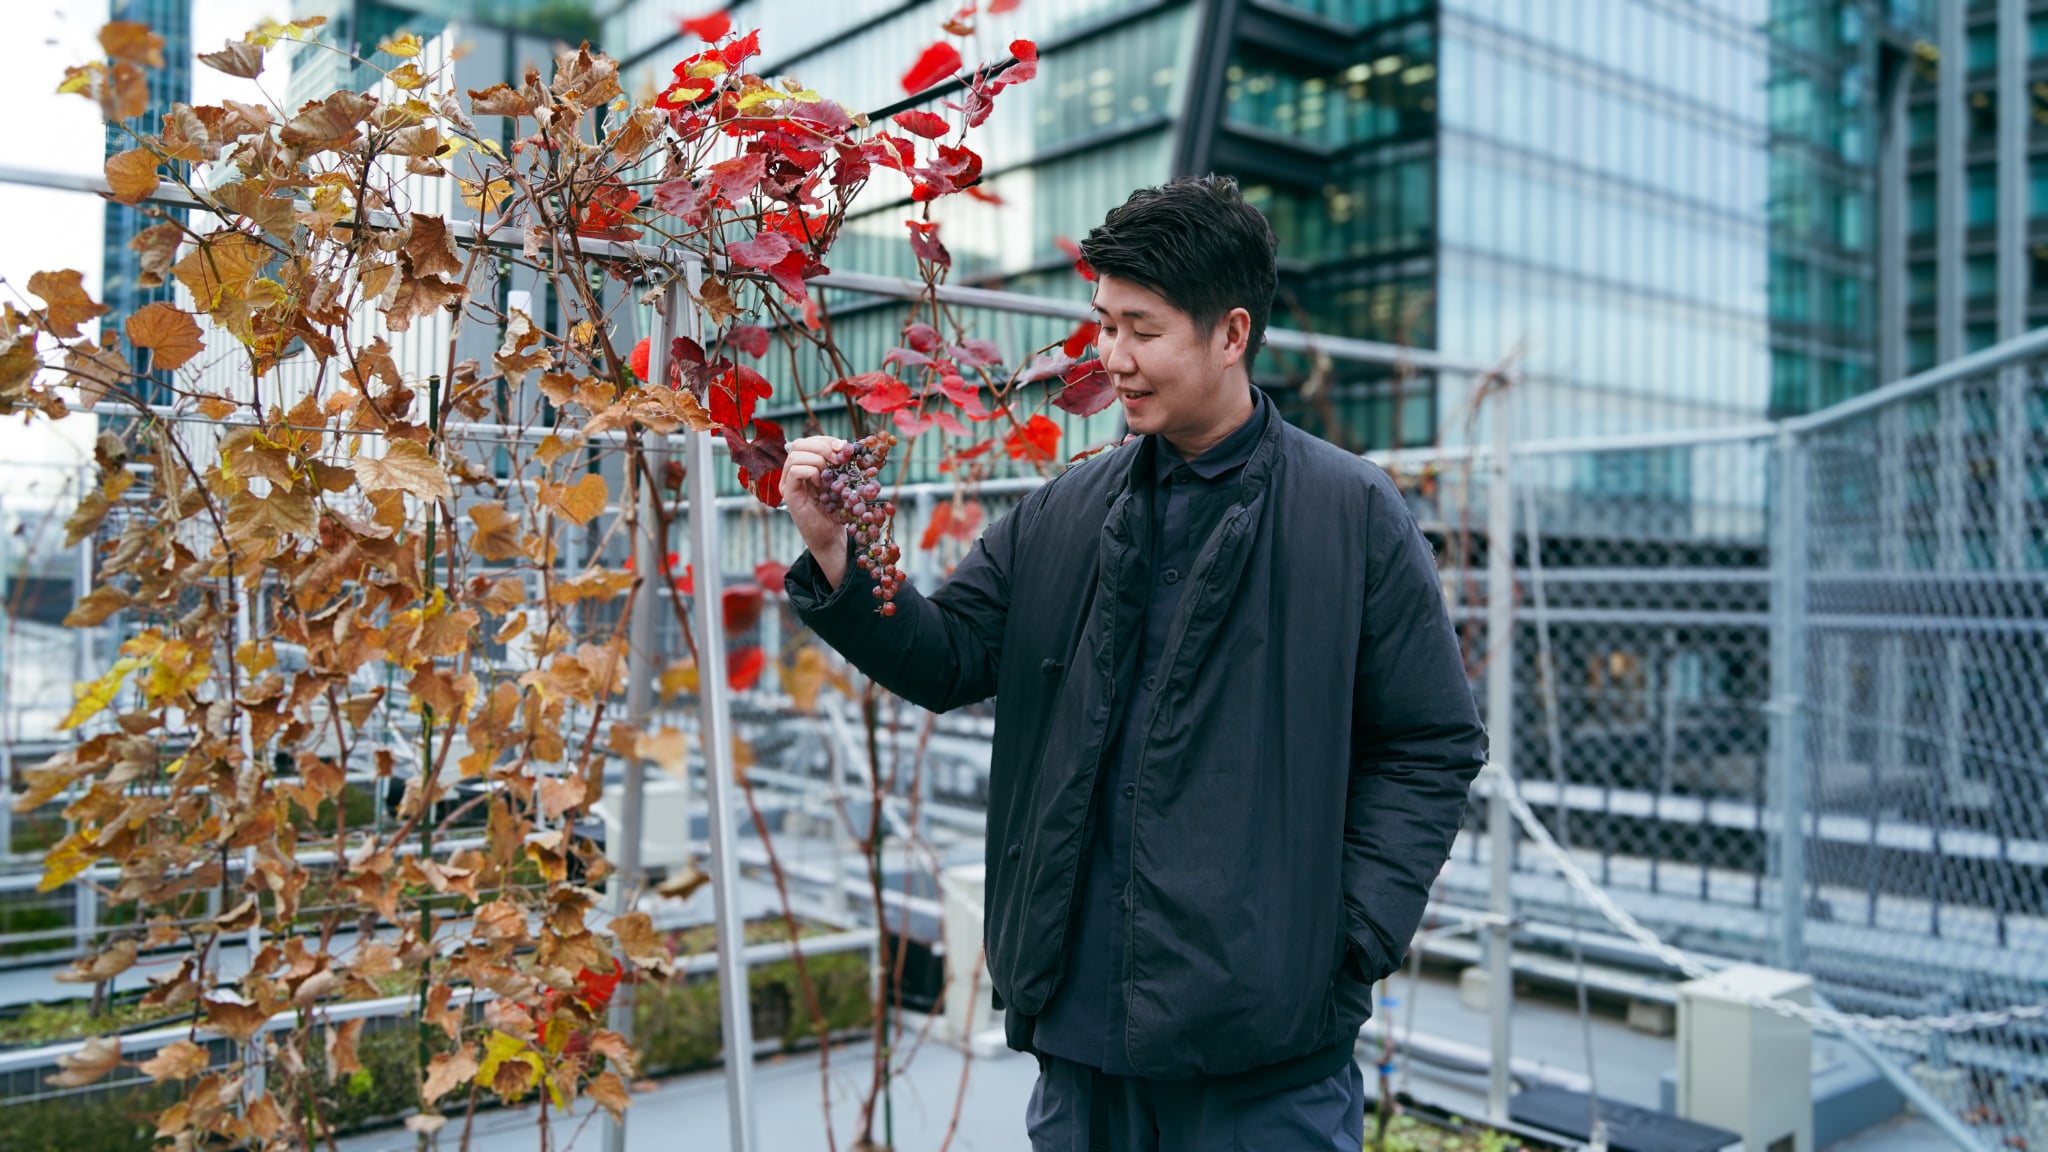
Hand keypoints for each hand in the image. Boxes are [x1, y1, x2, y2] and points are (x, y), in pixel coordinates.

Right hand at [782, 435, 850, 588]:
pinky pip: (796, 471)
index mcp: (804, 465)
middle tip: (839, 459)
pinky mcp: (788, 493)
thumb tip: (847, 444)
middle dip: (823, 446)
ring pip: (796, 454)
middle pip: (799, 443)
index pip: (809, 441)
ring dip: (818, 459)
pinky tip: (822, 484)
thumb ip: (841, 464)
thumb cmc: (836, 510)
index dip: (827, 440)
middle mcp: (792, 472)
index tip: (845, 447)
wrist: (831, 536)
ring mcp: (788, 482)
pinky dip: (812, 472)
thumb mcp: (841, 481)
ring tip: (830, 475)